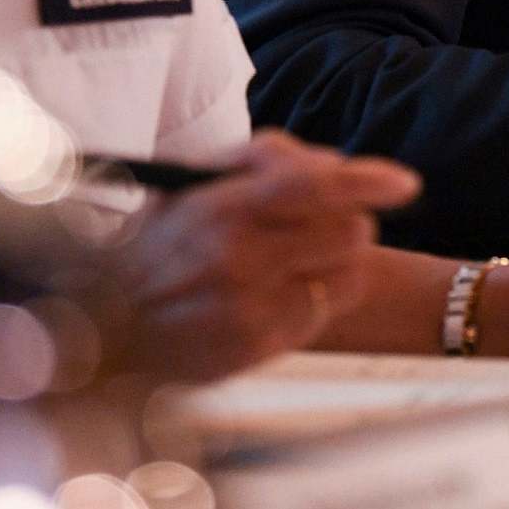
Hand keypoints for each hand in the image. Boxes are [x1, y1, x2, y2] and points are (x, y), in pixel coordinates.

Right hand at [106, 130, 419, 379]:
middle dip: (349, 217)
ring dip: (341, 257)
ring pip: (347, 271)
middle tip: (325, 221)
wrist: (104, 326)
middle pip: (348, 229)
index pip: (313, 186)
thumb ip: (262, 159)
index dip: (366, 180)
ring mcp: (247, 309)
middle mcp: (236, 260)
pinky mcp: (253, 349)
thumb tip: (328, 163)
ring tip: (305, 256)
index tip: (403, 183)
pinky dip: (319, 297)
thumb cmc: (160, 243)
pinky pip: (323, 311)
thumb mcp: (193, 182)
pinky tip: (286, 291)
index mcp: (220, 209)